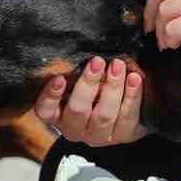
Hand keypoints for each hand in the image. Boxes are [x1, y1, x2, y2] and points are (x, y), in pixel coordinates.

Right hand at [33, 56, 147, 146]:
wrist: (124, 116)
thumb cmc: (93, 90)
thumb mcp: (78, 82)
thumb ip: (75, 71)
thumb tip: (81, 45)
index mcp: (59, 116)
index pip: (46, 110)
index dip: (50, 96)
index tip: (59, 77)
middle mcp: (76, 129)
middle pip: (78, 110)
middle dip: (88, 84)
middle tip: (97, 62)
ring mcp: (100, 135)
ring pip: (104, 114)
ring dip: (112, 88)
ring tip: (118, 66)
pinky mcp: (123, 135)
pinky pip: (127, 116)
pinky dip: (132, 96)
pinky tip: (134, 78)